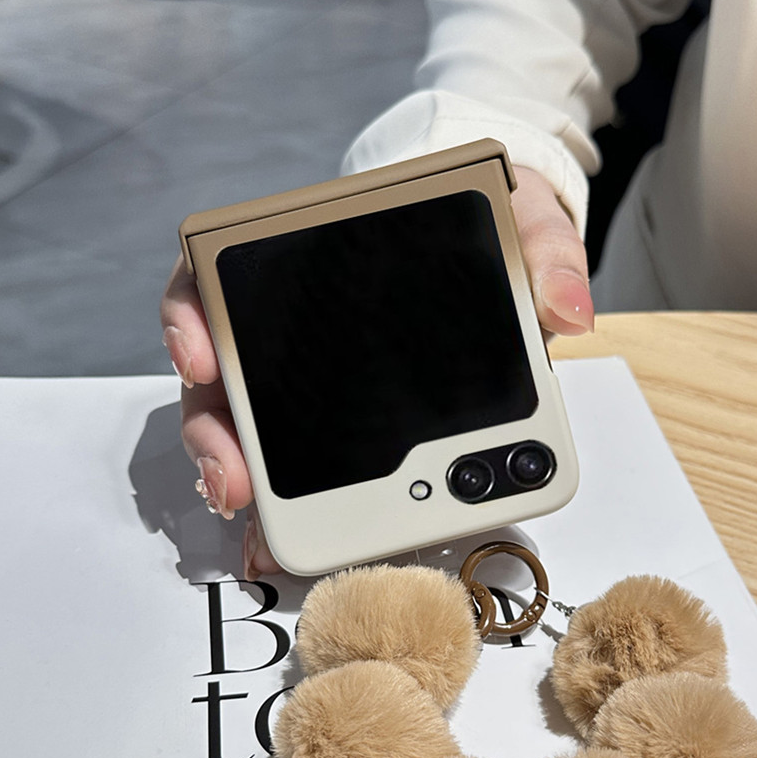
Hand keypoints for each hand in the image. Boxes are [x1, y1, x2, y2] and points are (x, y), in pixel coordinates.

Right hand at [160, 167, 593, 576]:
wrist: (503, 257)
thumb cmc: (493, 231)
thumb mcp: (522, 222)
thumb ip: (543, 251)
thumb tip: (564, 308)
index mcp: (315, 257)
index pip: (218, 279)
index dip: (192, 318)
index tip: (199, 356)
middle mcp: (292, 323)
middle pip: (220, 374)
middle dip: (216, 432)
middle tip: (234, 477)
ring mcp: (307, 378)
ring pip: (245, 428)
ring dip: (243, 478)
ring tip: (259, 521)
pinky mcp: (339, 426)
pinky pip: (297, 463)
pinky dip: (286, 502)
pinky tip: (290, 535)